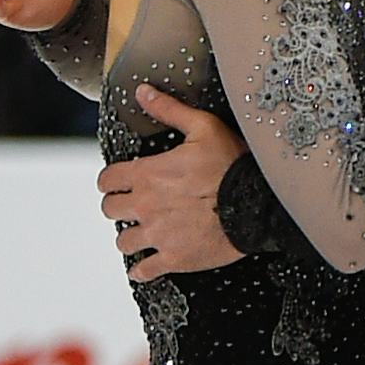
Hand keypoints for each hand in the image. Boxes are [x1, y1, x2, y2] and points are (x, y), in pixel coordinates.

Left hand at [100, 89, 247, 281]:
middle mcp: (147, 206)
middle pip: (110, 210)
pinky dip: (141, 270)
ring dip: (130, 237)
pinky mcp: (174, 259)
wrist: (257, 205)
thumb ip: (169, 110)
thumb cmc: (233, 166)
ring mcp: (159, 235)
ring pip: (124, 241)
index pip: (107, 180)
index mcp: (148, 174)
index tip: (117, 183)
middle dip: (118, 206)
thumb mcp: (203, 128)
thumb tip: (143, 92)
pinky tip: (143, 267)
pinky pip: (144, 271)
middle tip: (130, 206)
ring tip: (140, 234)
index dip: (110, 180)